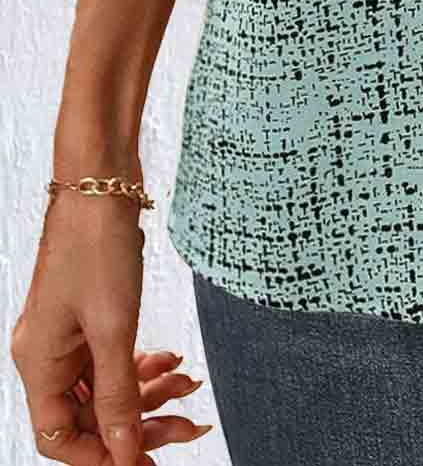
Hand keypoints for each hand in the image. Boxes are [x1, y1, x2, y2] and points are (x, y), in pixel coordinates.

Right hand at [10, 189, 211, 463]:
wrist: (102, 179)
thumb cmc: (98, 244)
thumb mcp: (114, 327)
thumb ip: (119, 393)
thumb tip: (125, 452)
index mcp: (37, 363)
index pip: (60, 438)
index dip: (103, 456)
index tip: (146, 462)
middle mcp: (46, 352)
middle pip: (88, 414)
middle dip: (138, 423)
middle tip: (187, 426)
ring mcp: (67, 331)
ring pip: (105, 385)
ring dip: (148, 391)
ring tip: (190, 384)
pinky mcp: (90, 312)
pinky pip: (112, 356)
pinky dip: (143, 362)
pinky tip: (173, 359)